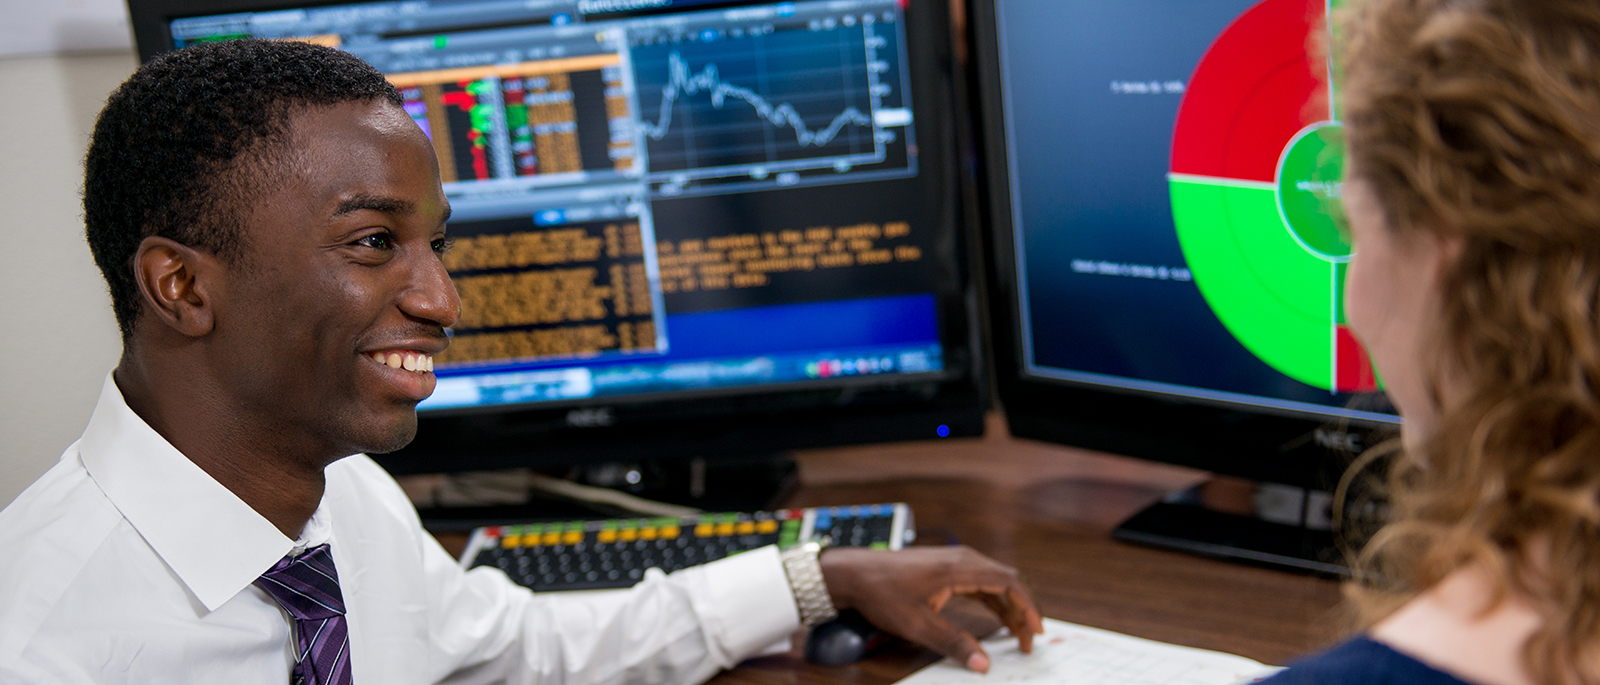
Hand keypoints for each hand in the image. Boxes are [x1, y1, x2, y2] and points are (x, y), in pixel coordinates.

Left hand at [818, 546, 1043, 672]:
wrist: (855, 573)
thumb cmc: (882, 593)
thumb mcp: (917, 624)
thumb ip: (952, 643)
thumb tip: (982, 664)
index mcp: (960, 568)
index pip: (1009, 581)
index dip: (1028, 606)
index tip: (1035, 630)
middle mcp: (962, 559)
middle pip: (1007, 580)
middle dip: (1023, 609)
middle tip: (1030, 639)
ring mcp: (955, 561)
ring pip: (995, 582)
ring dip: (1009, 606)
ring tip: (1018, 635)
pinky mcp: (947, 568)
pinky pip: (980, 582)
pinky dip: (994, 600)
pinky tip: (998, 619)